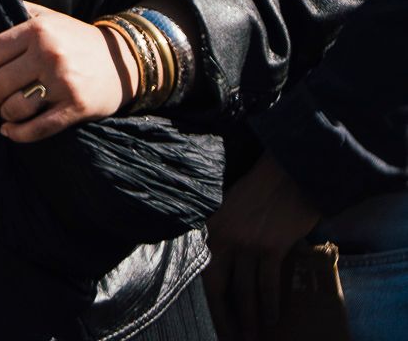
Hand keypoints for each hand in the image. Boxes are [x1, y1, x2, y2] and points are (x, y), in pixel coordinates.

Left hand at [0, 1, 135, 143]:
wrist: (124, 59)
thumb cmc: (78, 39)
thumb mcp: (50, 16)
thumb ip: (20, 11)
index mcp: (37, 30)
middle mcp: (48, 54)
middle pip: (0, 83)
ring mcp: (63, 82)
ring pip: (16, 107)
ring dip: (3, 114)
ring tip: (2, 113)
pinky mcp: (76, 107)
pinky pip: (39, 128)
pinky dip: (19, 134)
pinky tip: (10, 132)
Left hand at [203, 153, 318, 338]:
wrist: (289, 170)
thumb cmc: (263, 188)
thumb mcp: (232, 206)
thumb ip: (224, 231)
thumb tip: (220, 260)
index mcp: (213, 226)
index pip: (205, 271)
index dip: (211, 302)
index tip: (217, 323)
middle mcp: (226, 236)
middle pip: (220, 287)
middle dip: (226, 318)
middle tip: (233, 339)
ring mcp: (249, 242)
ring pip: (245, 291)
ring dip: (250, 318)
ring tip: (253, 338)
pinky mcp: (273, 246)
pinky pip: (269, 283)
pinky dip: (271, 304)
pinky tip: (273, 319)